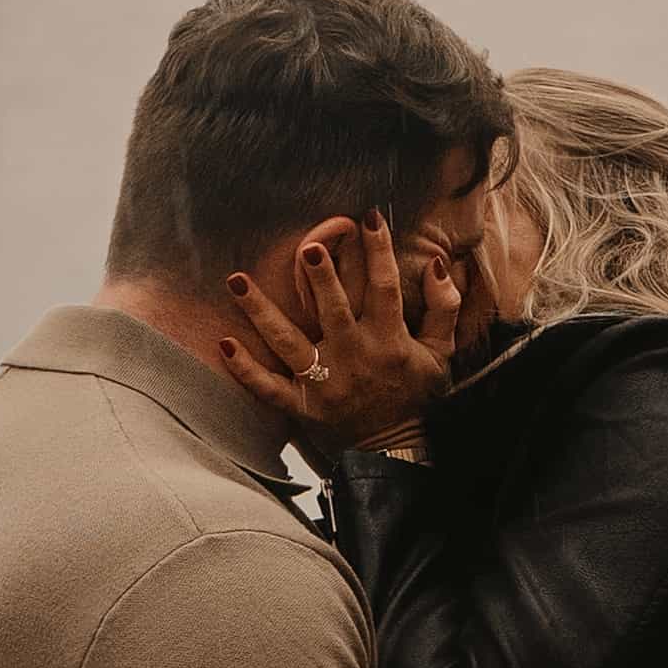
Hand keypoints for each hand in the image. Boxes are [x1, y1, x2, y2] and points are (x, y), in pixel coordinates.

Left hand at [211, 212, 463, 444]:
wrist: (397, 449)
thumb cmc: (417, 394)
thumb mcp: (441, 353)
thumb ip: (443, 308)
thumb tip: (438, 265)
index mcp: (389, 341)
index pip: (385, 288)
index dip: (379, 251)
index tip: (369, 217)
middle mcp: (354, 357)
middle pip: (334, 311)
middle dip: (321, 279)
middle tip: (307, 247)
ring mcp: (325, 383)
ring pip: (289, 343)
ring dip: (262, 312)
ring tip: (237, 281)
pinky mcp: (303, 406)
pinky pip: (270, 388)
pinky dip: (246, 370)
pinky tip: (224, 344)